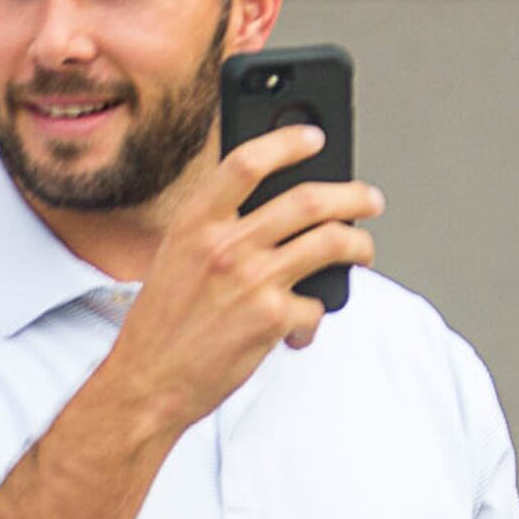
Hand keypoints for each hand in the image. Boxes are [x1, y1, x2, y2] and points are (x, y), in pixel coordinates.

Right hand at [96, 128, 381, 435]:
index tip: (314, 137)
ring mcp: (252, 280)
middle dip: (353, 196)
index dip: (286, 142)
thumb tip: (278, 206)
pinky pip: (317, 306)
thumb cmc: (164, 321)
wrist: (148, 381)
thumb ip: (218, 227)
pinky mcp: (272, 319)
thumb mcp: (177, 257)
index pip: (246, 163)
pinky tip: (300, 329)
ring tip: (363, 251)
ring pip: (331, 243)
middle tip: (370, 200)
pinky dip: (315, 318)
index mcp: (195, 223)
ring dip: (359, 246)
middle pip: (308, 201)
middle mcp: (225, 245)